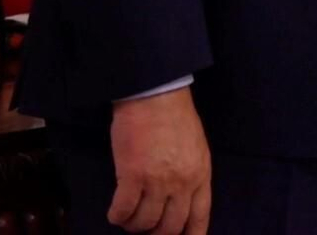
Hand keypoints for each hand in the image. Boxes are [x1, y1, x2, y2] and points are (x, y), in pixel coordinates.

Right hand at [107, 87, 210, 233]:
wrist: (155, 95)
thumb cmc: (175, 117)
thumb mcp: (195, 148)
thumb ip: (191, 174)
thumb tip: (179, 199)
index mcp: (201, 175)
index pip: (199, 217)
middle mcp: (182, 183)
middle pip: (169, 227)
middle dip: (155, 234)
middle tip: (144, 229)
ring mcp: (158, 181)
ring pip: (144, 222)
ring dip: (133, 225)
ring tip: (128, 219)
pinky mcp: (132, 176)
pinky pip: (123, 210)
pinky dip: (117, 216)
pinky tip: (115, 212)